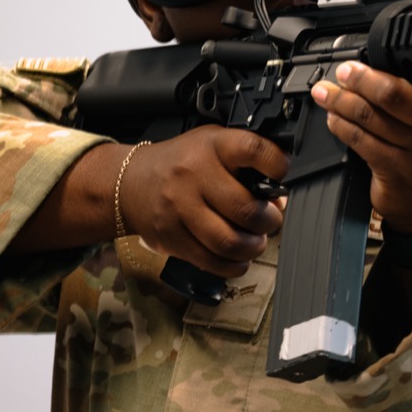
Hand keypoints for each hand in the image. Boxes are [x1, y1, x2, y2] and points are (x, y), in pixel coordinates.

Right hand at [117, 126, 287, 278]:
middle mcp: (193, 175)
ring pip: (229, 241)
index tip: (281, 175)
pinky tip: (238, 257)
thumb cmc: (182, 163)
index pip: (253, 150)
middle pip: (246, 208)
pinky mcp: (171, 236)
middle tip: (270, 220)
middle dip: (269, 220)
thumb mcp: (214, 145)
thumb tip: (278, 200)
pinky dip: (233, 265)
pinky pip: (211, 260)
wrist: (131, 182)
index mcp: (212, 146)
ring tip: (255, 241)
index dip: (277, 166)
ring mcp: (180, 207)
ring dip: (253, 247)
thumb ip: (248, 165)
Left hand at [310, 61, 411, 233]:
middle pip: (395, 96)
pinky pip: (364, 143)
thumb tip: (372, 67)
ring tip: (327, 94)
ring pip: (374, 119)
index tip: (359, 63)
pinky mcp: (402, 174)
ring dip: (343, 103)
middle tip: (343, 74)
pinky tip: (334, 120)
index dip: (388, 68)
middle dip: (361, 81)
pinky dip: (343, 128)